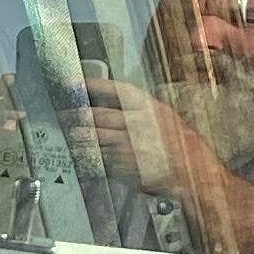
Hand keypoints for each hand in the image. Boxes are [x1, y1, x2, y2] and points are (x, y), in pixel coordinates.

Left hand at [72, 73, 192, 181]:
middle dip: (74, 115)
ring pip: (93, 138)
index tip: (73, 83)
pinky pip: (98, 157)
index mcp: (148, 107)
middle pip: (96, 116)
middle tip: (60, 114)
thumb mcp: (163, 117)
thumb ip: (137, 110)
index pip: (115, 90)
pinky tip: (78, 153)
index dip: (91, 85)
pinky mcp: (123, 166)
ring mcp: (128, 146)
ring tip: (66, 134)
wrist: (193, 171)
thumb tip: (108, 104)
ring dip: (76, 137)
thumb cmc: (178, 142)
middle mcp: (136, 124)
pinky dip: (86, 155)